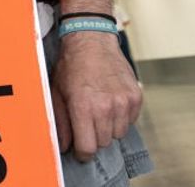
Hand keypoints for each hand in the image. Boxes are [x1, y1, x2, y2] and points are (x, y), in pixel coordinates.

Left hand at [52, 32, 141, 161]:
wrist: (92, 42)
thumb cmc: (71, 67)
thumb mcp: (57, 93)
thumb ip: (61, 122)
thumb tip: (64, 146)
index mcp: (84, 107)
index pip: (88, 147)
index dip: (82, 153)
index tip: (79, 150)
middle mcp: (106, 107)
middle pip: (103, 142)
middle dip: (93, 137)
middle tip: (85, 122)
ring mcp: (124, 102)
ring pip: (118, 133)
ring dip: (108, 128)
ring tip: (98, 110)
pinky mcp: (136, 97)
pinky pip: (130, 121)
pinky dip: (121, 117)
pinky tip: (110, 102)